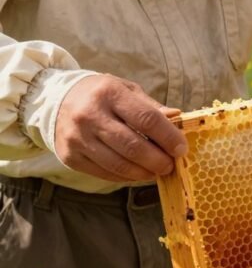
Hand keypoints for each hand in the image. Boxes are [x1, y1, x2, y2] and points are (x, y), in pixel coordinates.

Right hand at [54, 75, 187, 182]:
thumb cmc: (102, 95)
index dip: (169, 137)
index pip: (147, 119)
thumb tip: (178, 118)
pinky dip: (125, 177)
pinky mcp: (70, 156)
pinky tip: (137, 173)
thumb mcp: (127, 90)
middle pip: (133, 146)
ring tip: (157, 171)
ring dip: (144, 173)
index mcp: (110, 93)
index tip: (181, 149)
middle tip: (171, 166)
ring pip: (119, 165)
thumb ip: (152, 107)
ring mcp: (78, 138)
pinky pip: (104, 173)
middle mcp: (90, 115)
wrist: (55, 100)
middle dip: (158, 160)